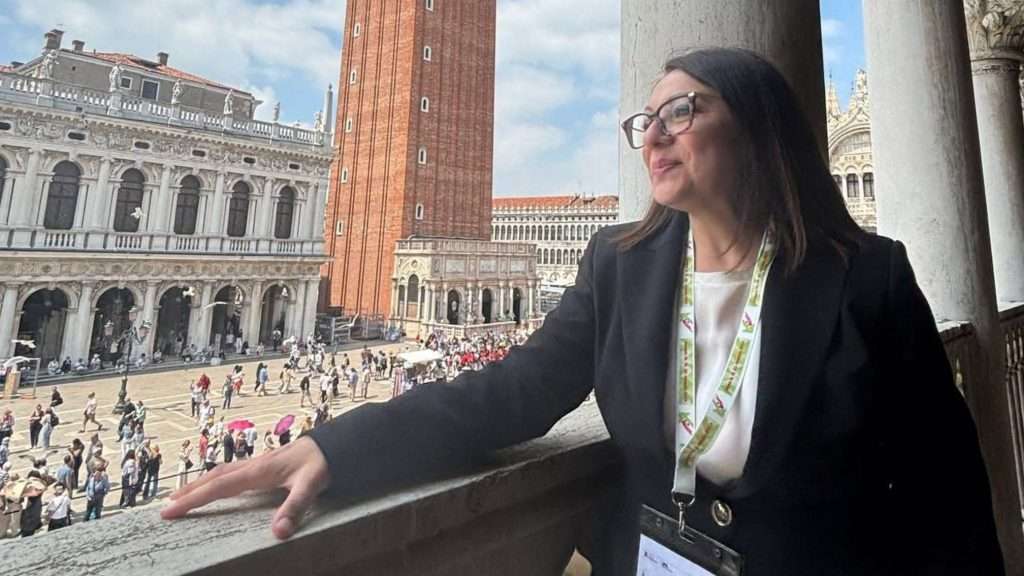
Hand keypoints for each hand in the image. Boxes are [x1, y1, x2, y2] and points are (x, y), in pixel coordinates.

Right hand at [160, 436, 330, 539]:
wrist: (336, 442)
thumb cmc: (323, 461)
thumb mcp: (312, 485)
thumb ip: (294, 508)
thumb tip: (278, 533)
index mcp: (259, 471)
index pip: (218, 486)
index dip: (193, 499)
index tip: (168, 510)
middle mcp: (254, 465)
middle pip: (214, 477)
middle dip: (189, 492)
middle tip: (166, 506)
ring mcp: (259, 463)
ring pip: (222, 472)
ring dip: (201, 484)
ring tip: (183, 496)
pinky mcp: (266, 464)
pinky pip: (233, 472)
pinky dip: (218, 480)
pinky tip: (218, 484)